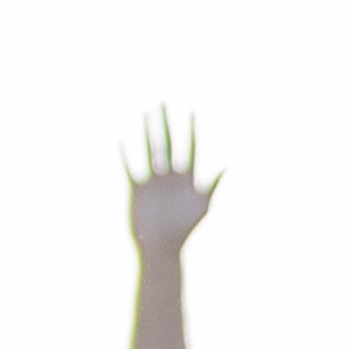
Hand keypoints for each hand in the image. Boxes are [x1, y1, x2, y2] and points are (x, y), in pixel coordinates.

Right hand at [126, 116, 217, 262]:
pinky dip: (126, 157)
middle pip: (168, 142)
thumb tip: (227, 165)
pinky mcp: (138, 189)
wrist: (163, 247)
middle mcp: (170, 174)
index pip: (190, 147)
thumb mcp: (203, 205)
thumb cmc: (185, 230)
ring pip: (149, 150)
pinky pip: (131, 169)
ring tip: (145, 114)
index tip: (192, 111)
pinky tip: (122, 142)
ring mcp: (153, 180)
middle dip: (165, 122)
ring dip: (147, 132)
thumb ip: (213, 185)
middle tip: (162, 102)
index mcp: (187, 177)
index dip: (191, 130)